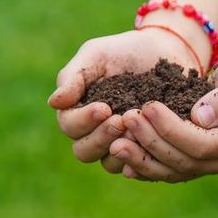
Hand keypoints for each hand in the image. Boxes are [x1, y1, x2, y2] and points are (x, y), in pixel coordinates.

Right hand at [49, 28, 209, 173]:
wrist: (163, 52)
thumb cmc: (124, 51)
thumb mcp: (96, 55)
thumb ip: (73, 76)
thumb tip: (53, 102)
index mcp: (77, 110)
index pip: (70, 126)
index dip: (84, 121)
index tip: (104, 108)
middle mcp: (94, 132)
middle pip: (84, 151)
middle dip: (101, 137)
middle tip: (121, 120)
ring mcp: (119, 143)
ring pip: (109, 163)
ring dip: (121, 149)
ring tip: (138, 130)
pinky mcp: (144, 149)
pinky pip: (138, 166)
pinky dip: (142, 157)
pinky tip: (152, 143)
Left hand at [109, 48, 217, 181]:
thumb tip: (200, 117)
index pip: (203, 145)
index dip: (172, 130)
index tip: (147, 108)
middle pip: (185, 161)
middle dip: (152, 142)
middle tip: (125, 120)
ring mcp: (215, 166)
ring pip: (174, 171)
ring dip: (142, 159)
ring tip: (115, 144)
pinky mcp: (199, 163)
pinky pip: (170, 170)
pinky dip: (145, 165)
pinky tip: (122, 158)